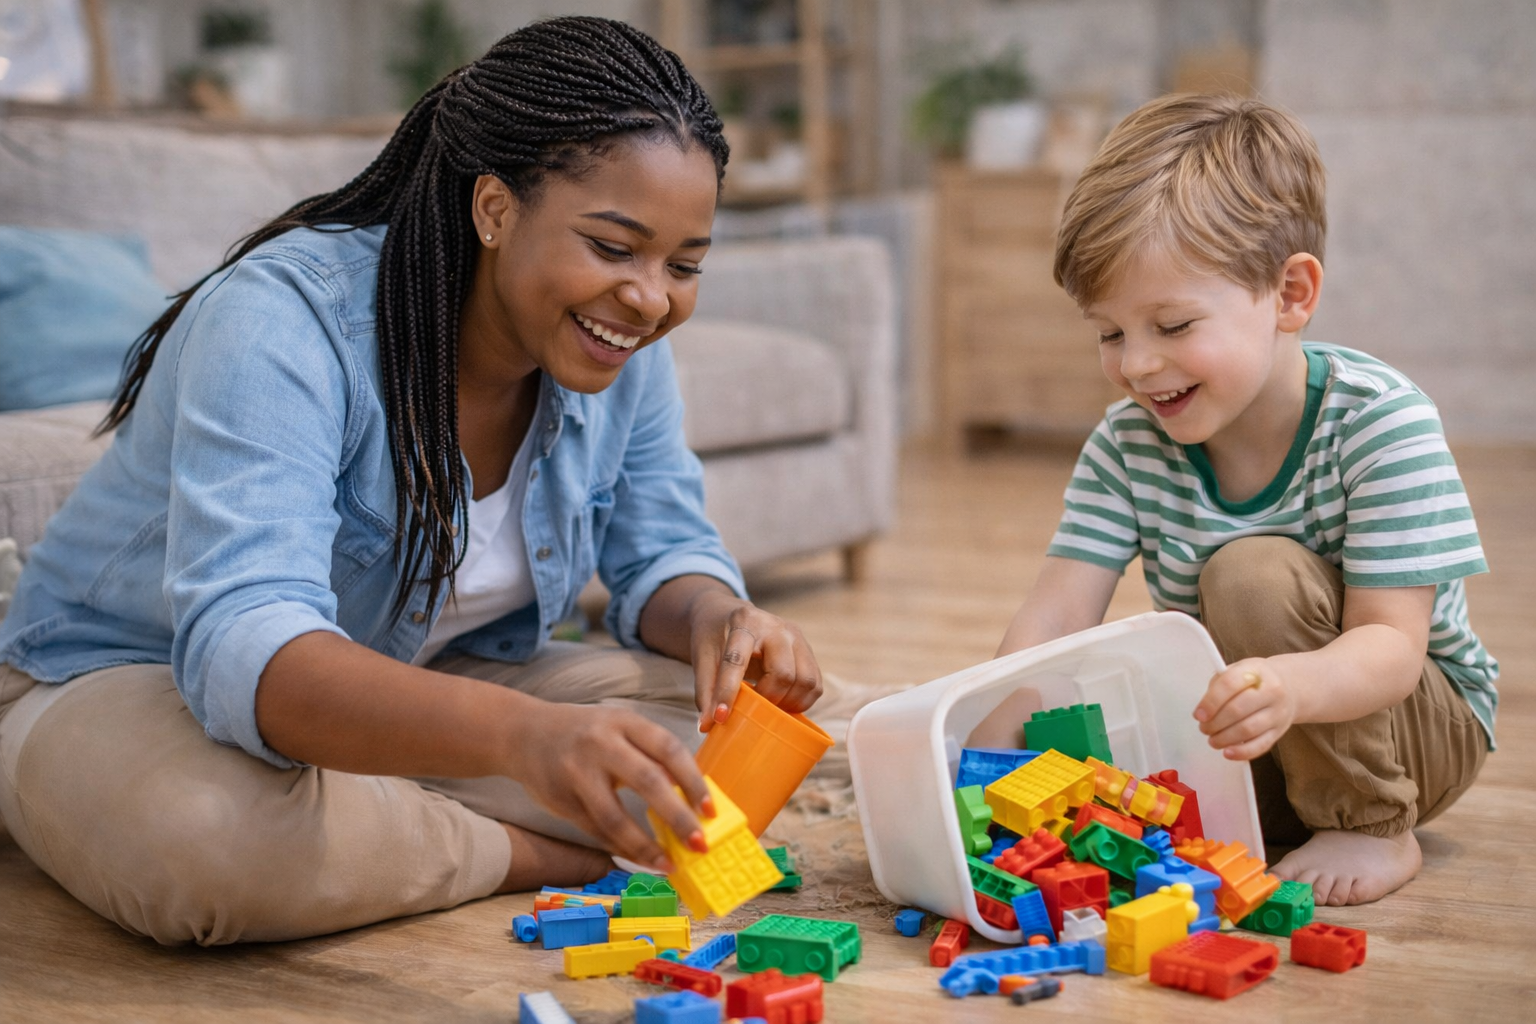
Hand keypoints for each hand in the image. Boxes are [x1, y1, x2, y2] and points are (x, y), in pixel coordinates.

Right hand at [509, 700, 713, 871]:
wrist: (522, 732)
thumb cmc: (585, 733)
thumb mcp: (619, 728)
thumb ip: (649, 755)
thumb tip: (690, 797)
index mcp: (624, 722)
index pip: (668, 750)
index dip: (693, 781)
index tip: (711, 811)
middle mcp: (601, 743)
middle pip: (647, 782)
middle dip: (677, 817)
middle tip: (698, 844)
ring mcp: (577, 772)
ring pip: (614, 817)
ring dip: (644, 846)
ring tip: (666, 864)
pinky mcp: (561, 800)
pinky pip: (595, 830)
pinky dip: (619, 848)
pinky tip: (639, 859)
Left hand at [688, 591, 822, 732]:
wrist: (733, 617)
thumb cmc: (717, 638)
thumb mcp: (703, 658)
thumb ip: (705, 690)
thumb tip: (707, 726)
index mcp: (744, 622)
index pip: (737, 660)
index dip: (728, 691)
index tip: (720, 717)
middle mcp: (776, 627)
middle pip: (783, 674)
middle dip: (768, 699)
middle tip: (752, 708)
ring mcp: (797, 638)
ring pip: (805, 681)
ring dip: (788, 703)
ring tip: (769, 708)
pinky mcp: (807, 651)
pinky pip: (815, 685)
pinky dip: (801, 702)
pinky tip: (782, 703)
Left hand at [1193, 657, 1297, 759]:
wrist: (1288, 686)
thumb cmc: (1254, 680)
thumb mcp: (1237, 671)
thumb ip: (1219, 686)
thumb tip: (1203, 711)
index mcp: (1256, 671)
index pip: (1230, 684)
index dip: (1211, 702)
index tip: (1198, 715)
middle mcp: (1271, 691)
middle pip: (1237, 710)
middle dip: (1215, 723)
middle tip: (1204, 728)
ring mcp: (1278, 712)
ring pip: (1248, 730)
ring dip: (1225, 738)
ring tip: (1213, 740)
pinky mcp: (1280, 731)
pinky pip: (1261, 745)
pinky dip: (1242, 752)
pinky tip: (1227, 752)